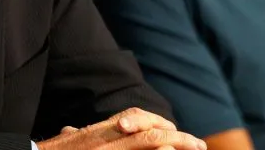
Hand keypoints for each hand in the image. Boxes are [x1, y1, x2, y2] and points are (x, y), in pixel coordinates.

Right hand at [37, 107, 206, 149]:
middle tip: (199, 144)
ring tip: (195, 148)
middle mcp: (106, 139)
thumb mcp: (65, 141)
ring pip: (148, 141)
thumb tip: (71, 131)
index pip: (135, 117)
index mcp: (98, 131)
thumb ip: (73, 135)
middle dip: (178, 136)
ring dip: (173, 144)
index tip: (175, 131)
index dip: (159, 122)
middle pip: (149, 130)